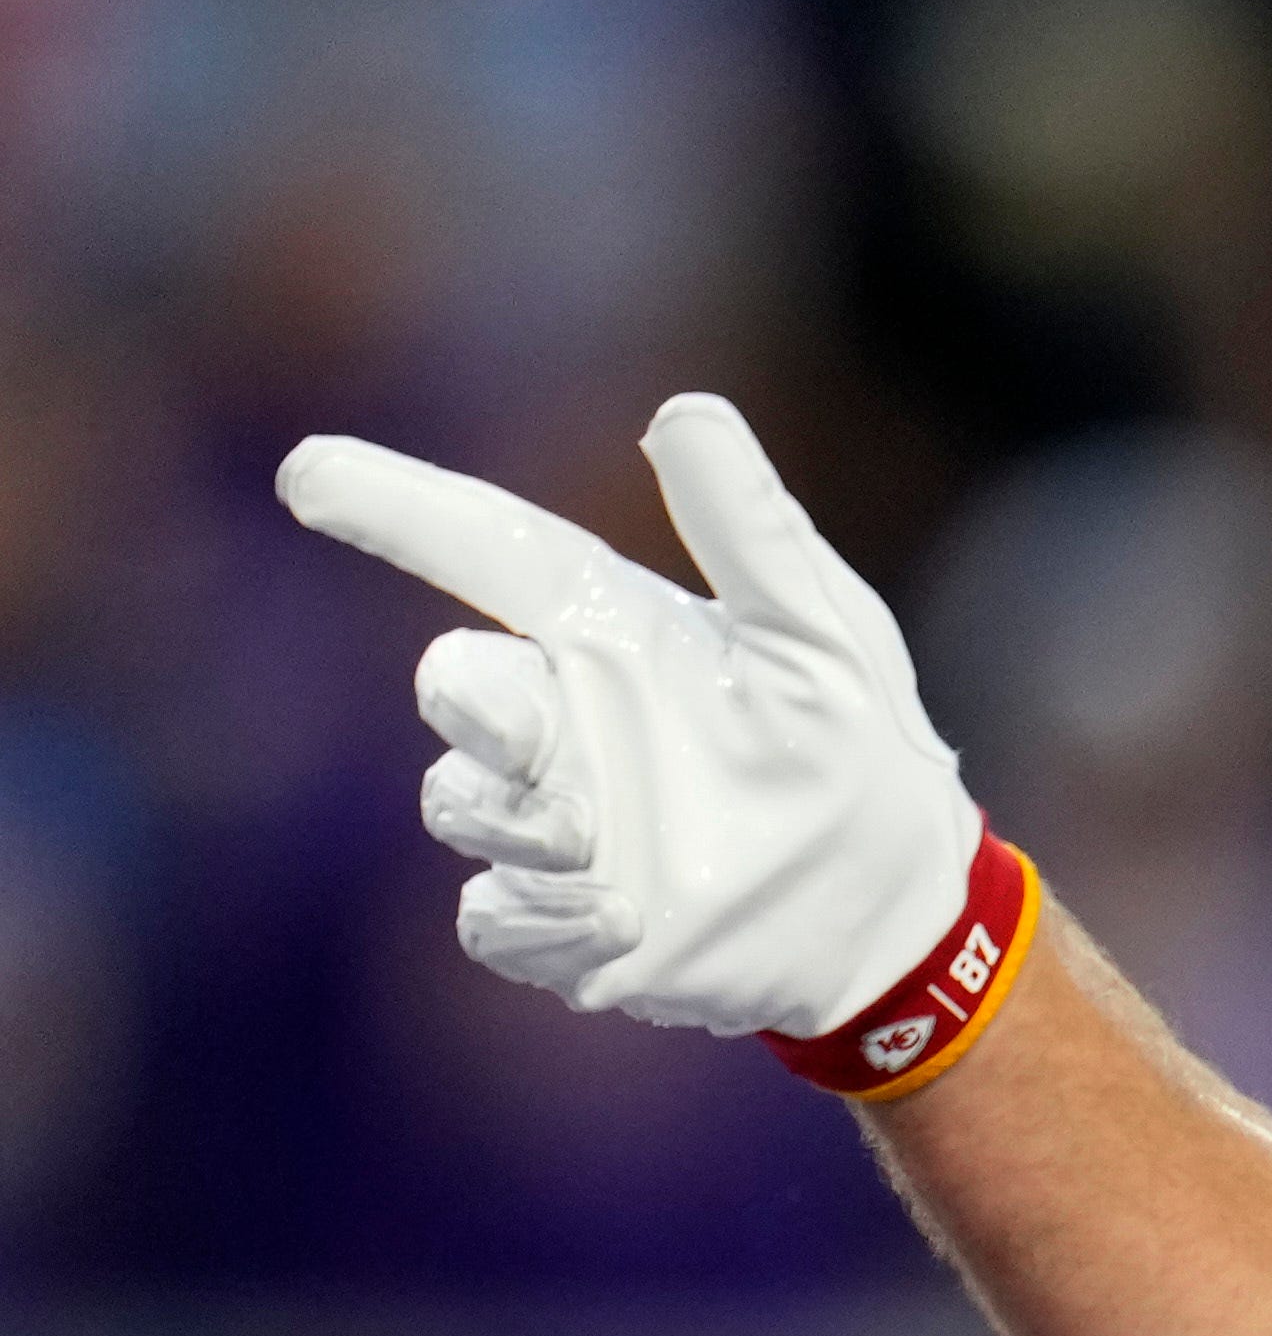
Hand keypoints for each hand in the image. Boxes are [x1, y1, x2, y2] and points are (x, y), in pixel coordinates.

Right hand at [275, 395, 981, 1043]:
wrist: (898, 902)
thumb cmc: (857, 745)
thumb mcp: (823, 635)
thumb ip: (752, 531)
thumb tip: (685, 411)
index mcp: (612, 632)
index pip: (490, 551)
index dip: (402, 509)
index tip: (309, 472)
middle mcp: (566, 721)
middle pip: (454, 686)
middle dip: (467, 699)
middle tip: (525, 717)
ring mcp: (558, 823)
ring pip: (458, 801)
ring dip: (516, 819)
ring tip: (604, 848)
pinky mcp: (567, 923)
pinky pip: (494, 915)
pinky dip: (538, 916)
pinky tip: (618, 919)